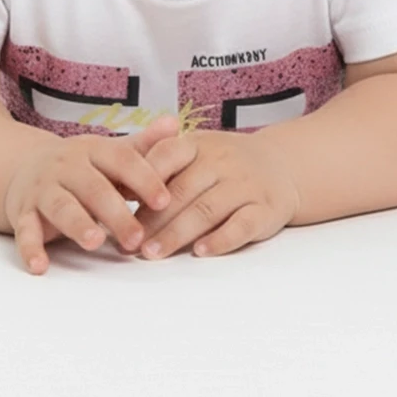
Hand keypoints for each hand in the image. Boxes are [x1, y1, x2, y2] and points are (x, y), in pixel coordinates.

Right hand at [5, 114, 194, 272]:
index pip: (121, 160)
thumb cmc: (82, 167)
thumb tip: (174, 125)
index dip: (144, 179)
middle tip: (137, 238)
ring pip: (60, 206)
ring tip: (95, 242)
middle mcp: (66, 166)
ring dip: (77, 224)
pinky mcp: (23, 212)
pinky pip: (25, 231)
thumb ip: (143, 145)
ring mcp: (43, 189)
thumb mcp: (110, 154)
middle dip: (116, 213)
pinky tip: (41, 266)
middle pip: (93, 187)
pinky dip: (30, 249)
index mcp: (93, 150)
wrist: (25, 167)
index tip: (165, 201)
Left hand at [131, 126, 300, 258]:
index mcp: (198, 144)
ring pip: (207, 210)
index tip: (117, 204)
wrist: (281, 165)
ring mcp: (246, 184)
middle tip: (129, 242)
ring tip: (153, 253)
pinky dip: (220, 239)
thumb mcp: (195, 152)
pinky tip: (200, 251)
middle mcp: (222, 160)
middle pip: (182, 191)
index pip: (166, 155)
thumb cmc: (223, 164)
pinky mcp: (266, 209)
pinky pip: (242, 225)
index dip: (141, 180)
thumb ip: (160, 166)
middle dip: (152, 219)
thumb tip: (115, 189)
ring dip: (177, 234)